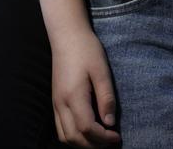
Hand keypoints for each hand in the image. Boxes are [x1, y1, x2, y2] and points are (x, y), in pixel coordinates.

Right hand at [51, 29, 119, 146]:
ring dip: (82, 143)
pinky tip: (87, 130)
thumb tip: (110, 123)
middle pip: (74, 138)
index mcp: (74, 96)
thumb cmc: (87, 49)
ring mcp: (55, 103)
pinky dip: (73, 136)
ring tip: (100, 139)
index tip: (118, 136)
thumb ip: (106, 97)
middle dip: (93, 145)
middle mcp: (60, 104)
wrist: (67, 36)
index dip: (103, 138)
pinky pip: (60, 128)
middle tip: (111, 142)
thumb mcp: (101, 70)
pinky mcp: (55, 101)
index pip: (87, 128)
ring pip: (65, 136)